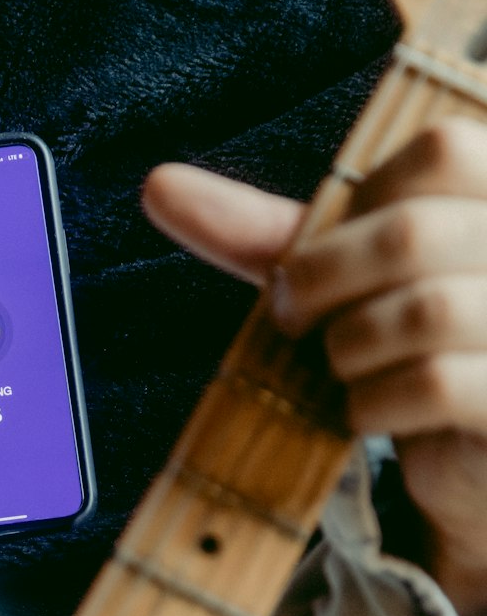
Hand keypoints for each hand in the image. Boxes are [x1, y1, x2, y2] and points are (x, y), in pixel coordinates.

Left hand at [141, 122, 486, 615]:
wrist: (468, 465)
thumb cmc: (408, 352)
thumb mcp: (348, 281)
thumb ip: (276, 236)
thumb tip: (159, 186)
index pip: (439, 150)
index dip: (355, 209)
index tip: (319, 259)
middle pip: (411, 234)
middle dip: (321, 281)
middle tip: (293, 320)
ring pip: (423, 311)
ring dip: (347, 348)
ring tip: (340, 369)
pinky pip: (436, 383)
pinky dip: (374, 403)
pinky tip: (365, 414)